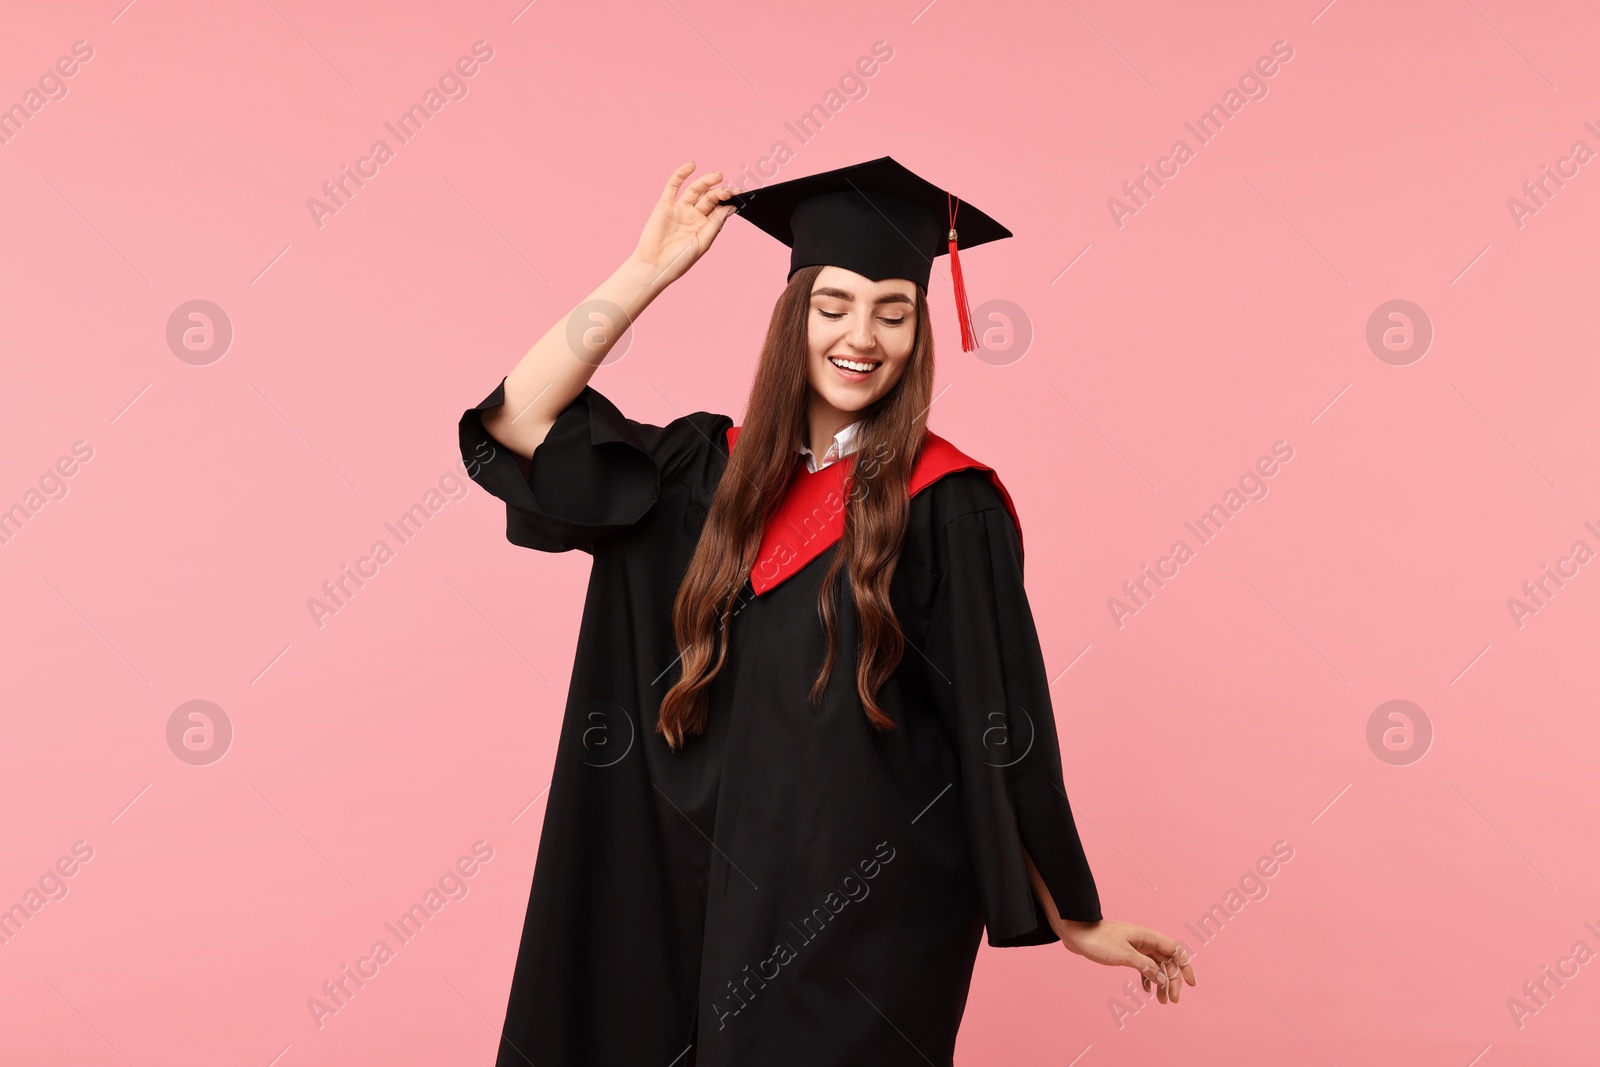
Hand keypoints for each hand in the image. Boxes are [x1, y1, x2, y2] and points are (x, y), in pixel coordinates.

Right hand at [629, 161, 739, 289]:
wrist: (654, 265)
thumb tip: (730, 207)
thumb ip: (715, 224)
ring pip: (695, 190)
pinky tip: (692, 165)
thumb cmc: (679, 260)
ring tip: (718, 176)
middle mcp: (694, 215)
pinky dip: (681, 174)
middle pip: (709, 198)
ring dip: (707, 181)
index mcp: (705, 226)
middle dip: (719, 192)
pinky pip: (673, 186)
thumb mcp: (702, 243)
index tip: (738, 195)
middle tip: (727, 190)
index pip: (720, 209)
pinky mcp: (665, 204)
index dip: (729, 201)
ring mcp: (680, 209)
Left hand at [1053, 918, 1197, 1003]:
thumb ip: (1145, 967)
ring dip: (1161, 982)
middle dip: (1173, 981)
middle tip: (1172, 1001)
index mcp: (1148, 937)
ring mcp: (1136, 946)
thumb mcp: (1123, 955)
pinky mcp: (1126, 952)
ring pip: (1156, 965)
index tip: (1192, 985)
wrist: (1076, 932)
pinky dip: (1148, 978)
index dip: (1186, 967)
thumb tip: (1163, 979)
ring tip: (1162, 1001)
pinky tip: (1147, 990)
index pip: (1176, 951)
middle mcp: (1145, 940)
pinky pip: (1144, 966)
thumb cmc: (1098, 940)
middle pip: (1167, 961)